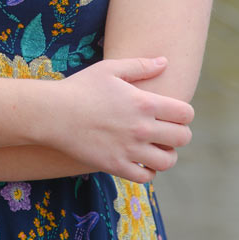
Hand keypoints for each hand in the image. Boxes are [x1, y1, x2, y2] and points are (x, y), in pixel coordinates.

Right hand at [48, 56, 193, 182]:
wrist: (52, 113)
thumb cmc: (80, 87)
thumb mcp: (110, 69)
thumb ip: (140, 65)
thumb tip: (165, 62)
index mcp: (144, 102)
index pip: (185, 113)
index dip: (184, 114)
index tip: (173, 113)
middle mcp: (142, 128)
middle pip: (183, 138)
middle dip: (179, 134)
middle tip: (167, 131)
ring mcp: (129, 150)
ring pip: (168, 161)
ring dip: (167, 155)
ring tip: (156, 148)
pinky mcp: (116, 166)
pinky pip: (146, 177)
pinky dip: (148, 171)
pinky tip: (140, 161)